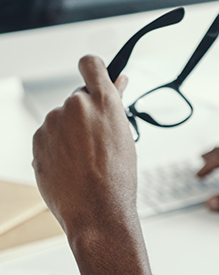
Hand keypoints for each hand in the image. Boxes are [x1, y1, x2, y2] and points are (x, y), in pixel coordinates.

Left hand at [32, 55, 136, 238]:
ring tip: (84, 160)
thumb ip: (115, 103)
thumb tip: (117, 81)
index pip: (90, 63)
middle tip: (97, 140)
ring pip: (62, 119)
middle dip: (85, 112)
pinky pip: (49, 136)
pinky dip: (57, 147)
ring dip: (70, 132)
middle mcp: (76, 105)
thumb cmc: (117, 176)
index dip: (93, 69)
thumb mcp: (124, 134)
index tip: (95, 76)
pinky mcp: (37, 140)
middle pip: (78, 98)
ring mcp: (53, 122)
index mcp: (103, 100)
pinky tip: (70, 166)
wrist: (97, 211)